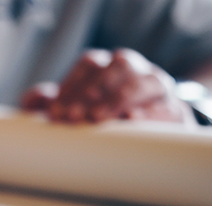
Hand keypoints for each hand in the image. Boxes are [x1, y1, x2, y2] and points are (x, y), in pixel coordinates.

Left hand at [21, 48, 192, 123]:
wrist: (145, 135)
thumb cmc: (97, 120)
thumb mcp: (69, 110)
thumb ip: (46, 103)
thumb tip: (37, 98)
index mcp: (107, 65)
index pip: (89, 64)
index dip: (72, 85)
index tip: (56, 112)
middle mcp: (134, 70)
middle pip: (118, 66)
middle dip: (93, 90)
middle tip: (73, 116)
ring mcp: (157, 87)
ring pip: (145, 81)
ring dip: (118, 98)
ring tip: (97, 117)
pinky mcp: (174, 109)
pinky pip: (167, 107)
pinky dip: (150, 113)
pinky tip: (132, 121)